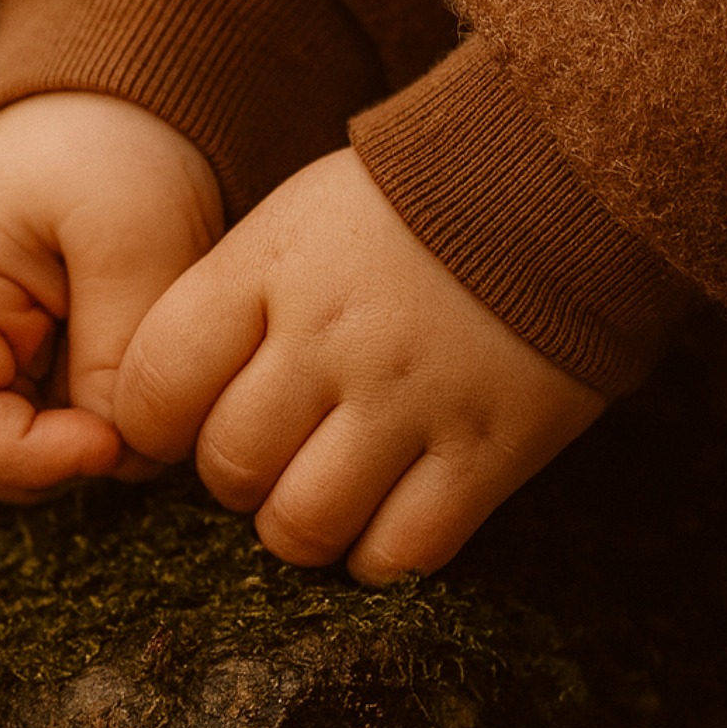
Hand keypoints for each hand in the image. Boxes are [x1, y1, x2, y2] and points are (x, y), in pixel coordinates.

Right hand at [0, 92, 222, 499]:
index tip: (110, 445)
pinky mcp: (20, 358)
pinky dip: (88, 428)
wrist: (119, 98)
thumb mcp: (132, 234)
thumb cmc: (116, 147)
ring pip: (8, 451)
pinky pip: (43, 425)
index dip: (24, 456)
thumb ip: (116, 348)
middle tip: (140, 435)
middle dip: (54, 462)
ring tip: (143, 404)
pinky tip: (136, 394)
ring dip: (74, 449)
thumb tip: (115, 451)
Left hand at [114, 149, 604, 581]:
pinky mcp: (492, 450)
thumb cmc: (418, 202)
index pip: (156, 384)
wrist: (570, 171)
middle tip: (271, 456)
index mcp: (269, 269)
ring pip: (304, 526)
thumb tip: (174, 405)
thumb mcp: (299, 218)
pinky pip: (403, 553)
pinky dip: (380, 556)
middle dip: (236, 480)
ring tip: (325, 494)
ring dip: (301, 528)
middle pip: (229, 467)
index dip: (156, 426)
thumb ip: (234, 304)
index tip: (183, 427)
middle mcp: (331, 338)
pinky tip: (387, 518)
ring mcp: (413, 399)